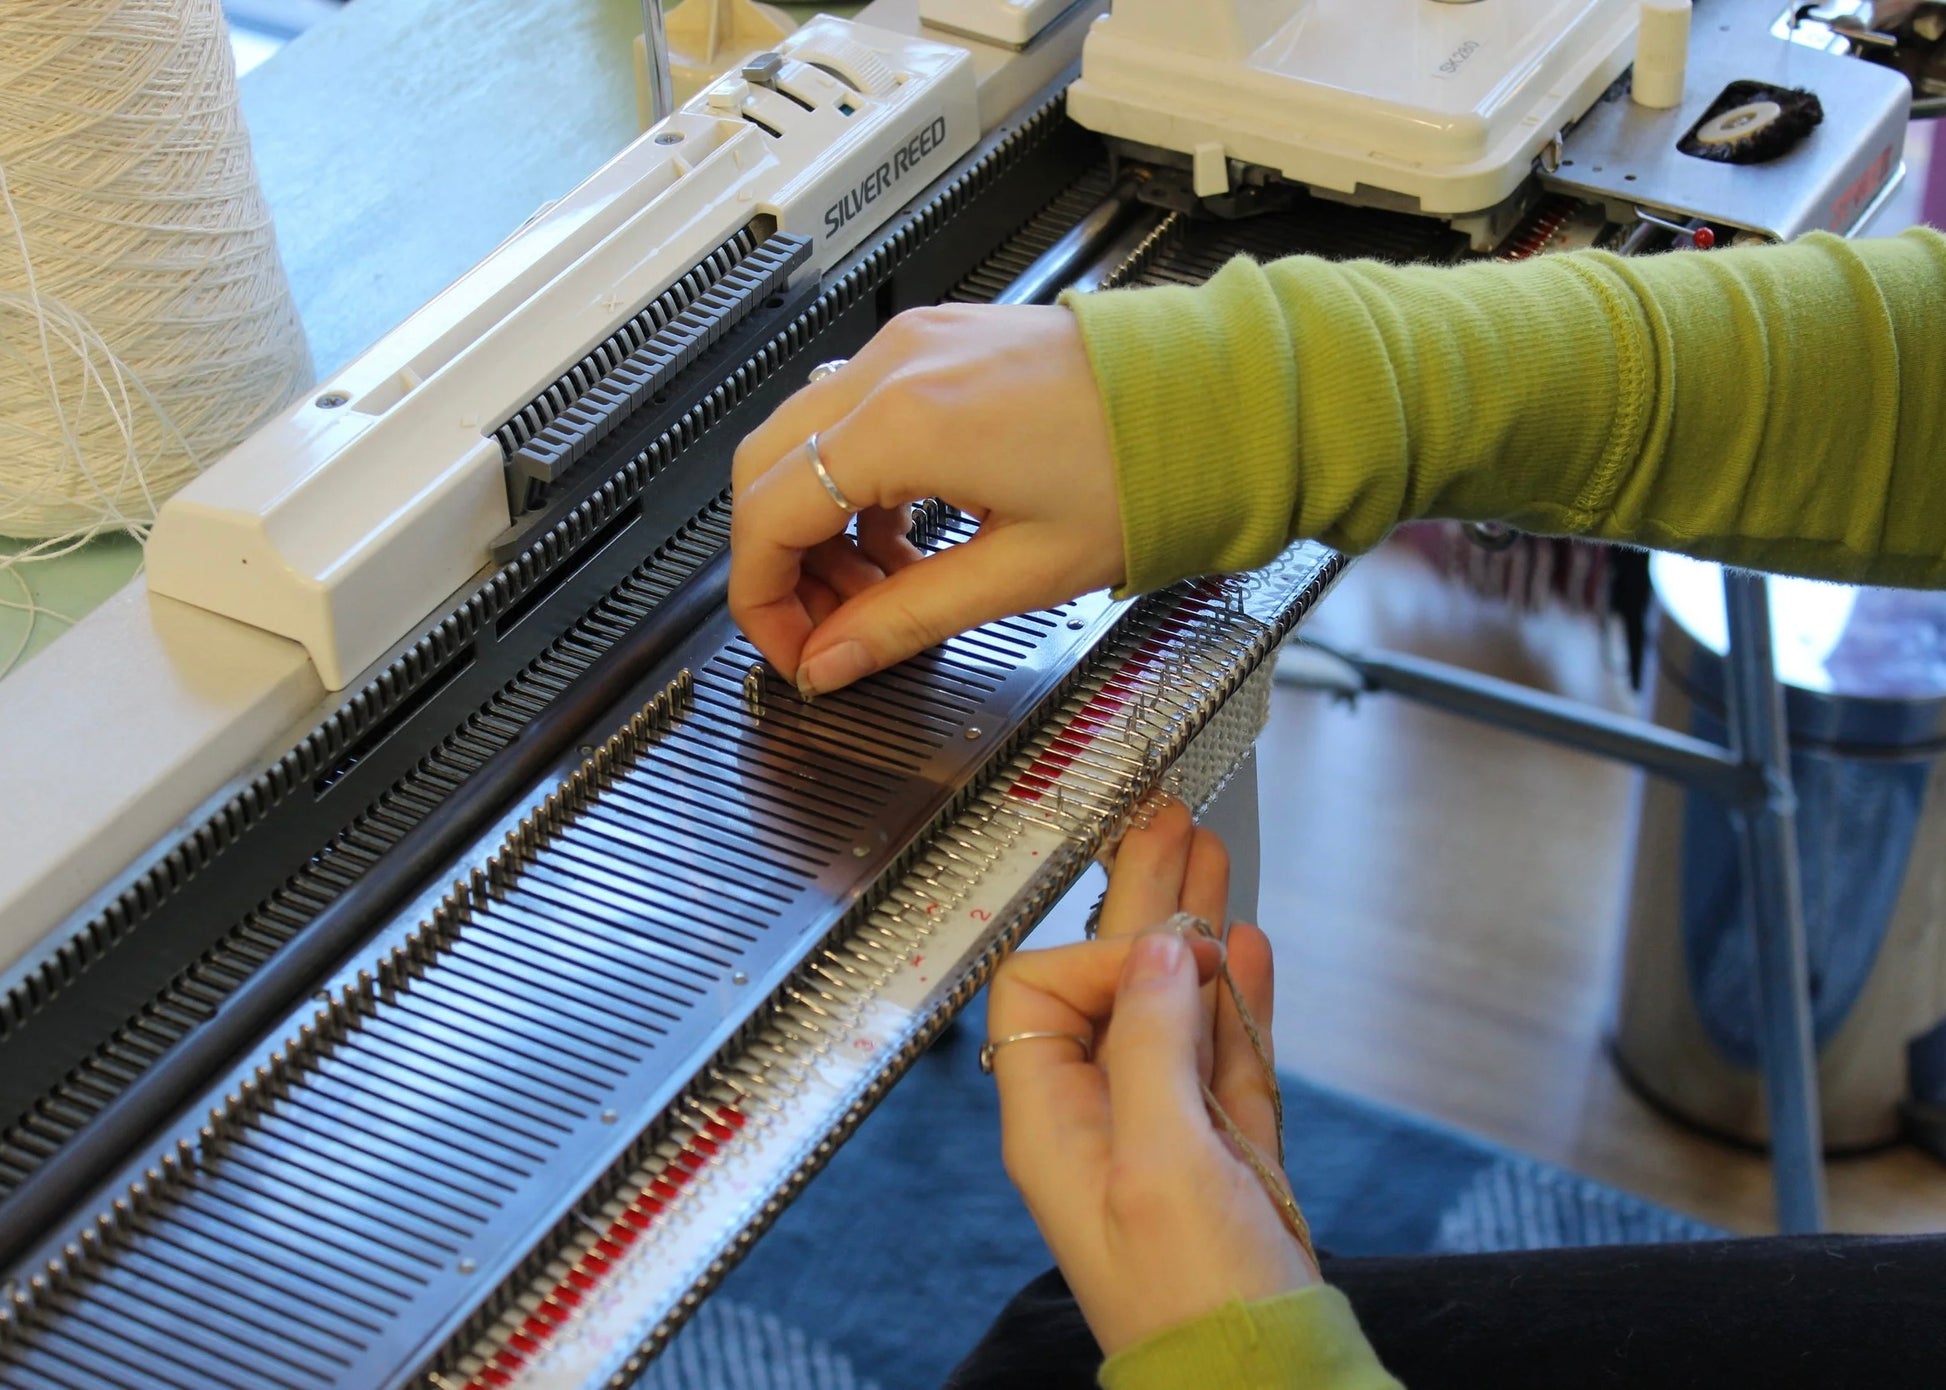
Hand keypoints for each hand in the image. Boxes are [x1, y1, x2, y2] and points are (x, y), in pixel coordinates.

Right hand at [729, 304, 1122, 696]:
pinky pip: (854, 411)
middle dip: (781, 560)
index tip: (794, 649)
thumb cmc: (1144, 469)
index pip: (766, 516)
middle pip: (765, 469)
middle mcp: (894, 368)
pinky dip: (857, 479)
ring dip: (818, 520)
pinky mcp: (939, 342)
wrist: (1216, 398)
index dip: (763, 600)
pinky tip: (907, 534)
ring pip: (803, 438)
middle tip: (829, 627)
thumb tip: (831, 662)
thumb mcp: (1020, 574)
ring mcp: (913, 346)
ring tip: (880, 589)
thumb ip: (905, 621)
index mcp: (904, 424)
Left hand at [986, 804, 1318, 1357]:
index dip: (1103, 956)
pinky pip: (1225, 1053)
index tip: (1167, 954)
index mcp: (1053, 1120)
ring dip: (1196, 934)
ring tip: (1210, 861)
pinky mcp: (1225, 1153)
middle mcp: (1102, 1117)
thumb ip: (1154, 1045)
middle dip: (1140, 902)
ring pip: (1177, 1007)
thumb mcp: (1159, 1161)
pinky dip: (1237, 1000)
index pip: (1050, 990)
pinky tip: (1246, 952)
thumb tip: (1162, 952)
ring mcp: (1167, 1132)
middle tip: (1167, 825)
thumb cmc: (1192, 1300)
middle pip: (1113, 982)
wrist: (1261, 1380)